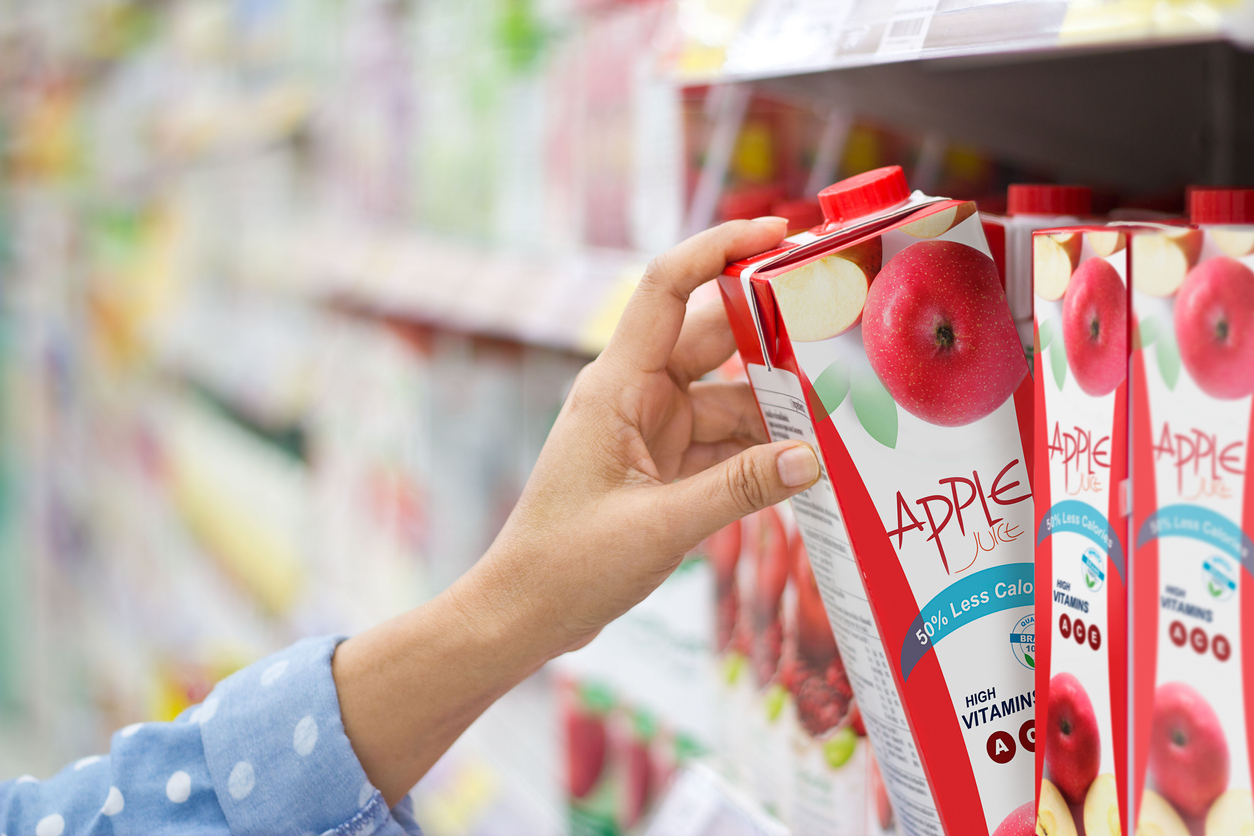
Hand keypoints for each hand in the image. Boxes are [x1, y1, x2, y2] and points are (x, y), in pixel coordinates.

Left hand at [479, 216, 821, 652]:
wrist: (523, 613)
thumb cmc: (567, 565)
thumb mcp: (660, 527)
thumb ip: (741, 490)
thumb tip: (814, 457)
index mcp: (617, 386)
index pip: (667, 288)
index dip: (719, 249)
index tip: (777, 234)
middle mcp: (636, 395)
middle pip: (715, 341)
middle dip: (776, 336)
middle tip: (843, 330)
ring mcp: (652, 430)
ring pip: (729, 399)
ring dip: (777, 410)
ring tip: (842, 419)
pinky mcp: (663, 466)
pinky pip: (724, 443)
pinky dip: (762, 452)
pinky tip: (806, 465)